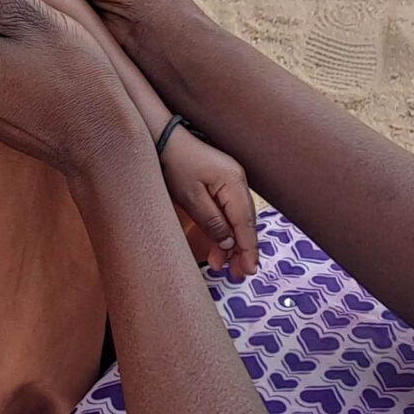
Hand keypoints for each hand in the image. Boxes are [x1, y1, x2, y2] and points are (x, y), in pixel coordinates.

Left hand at [162, 129, 260, 280]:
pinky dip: (226, 229)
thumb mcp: (190, 197)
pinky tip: (220, 246)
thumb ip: (212, 222)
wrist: (164, 138)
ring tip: (223, 265)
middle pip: (246, 223)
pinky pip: (230, 211)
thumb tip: (229, 243)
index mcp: (233, 183)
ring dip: (232, 242)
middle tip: (237, 275)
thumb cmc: (175, 163)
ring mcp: (232, 181)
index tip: (249, 270)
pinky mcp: (224, 183)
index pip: (246, 224)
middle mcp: (238, 182)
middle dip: (242, 250)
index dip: (248, 249)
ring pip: (238, 219)